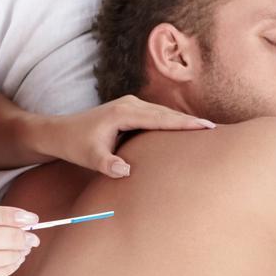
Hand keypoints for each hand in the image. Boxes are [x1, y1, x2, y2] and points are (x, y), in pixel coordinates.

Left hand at [49, 95, 216, 177]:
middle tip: (217, 129)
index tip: (206, 127)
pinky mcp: (130, 112)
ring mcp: (131, 106)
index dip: (184, 124)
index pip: (161, 119)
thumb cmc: (74, 145)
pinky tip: (186, 130)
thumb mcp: (89, 157)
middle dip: (191, 121)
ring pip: (164, 114)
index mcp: (124, 113)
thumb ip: (107, 164)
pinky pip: (157, 117)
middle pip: (167, 113)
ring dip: (184, 121)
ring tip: (208, 130)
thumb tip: (125, 171)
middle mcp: (130, 104)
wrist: (58, 132)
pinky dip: (172, 123)